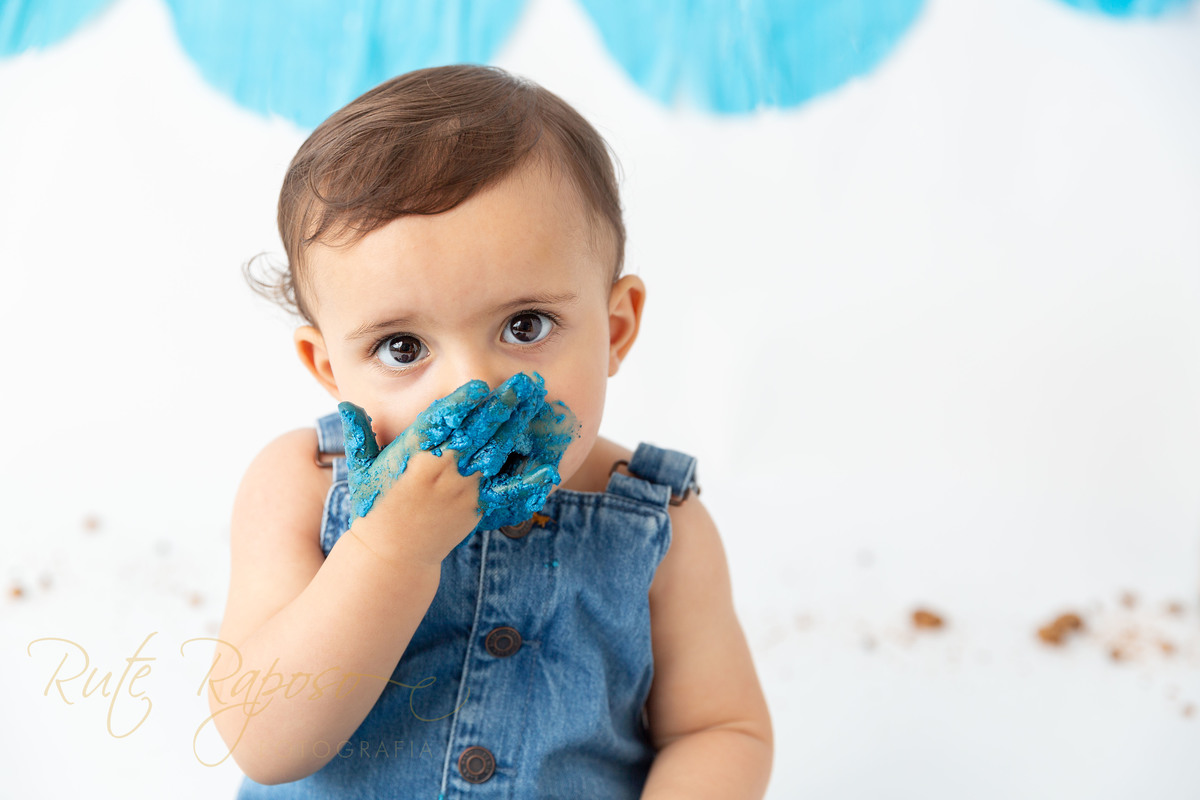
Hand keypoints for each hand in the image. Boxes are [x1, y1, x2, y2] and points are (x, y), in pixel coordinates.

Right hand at [338, 373, 577, 555]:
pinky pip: (507, 492)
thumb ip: (359, 433)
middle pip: (476, 432)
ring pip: (495, 453)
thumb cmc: (375, 505)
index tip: (480, 386)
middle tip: (523, 384)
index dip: (462, 404)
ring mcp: (462, 490)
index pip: (441, 422)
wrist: (391, 554)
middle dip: (501, 406)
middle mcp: (441, 470)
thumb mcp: (361, 467)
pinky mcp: (477, 509)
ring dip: (516, 426)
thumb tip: (347, 403)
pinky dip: (527, 480)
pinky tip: (547, 466)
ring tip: (534, 404)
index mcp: (413, 455)